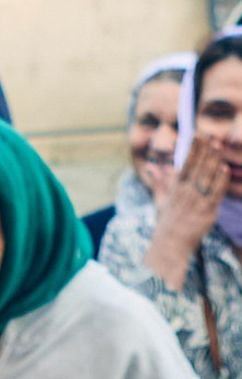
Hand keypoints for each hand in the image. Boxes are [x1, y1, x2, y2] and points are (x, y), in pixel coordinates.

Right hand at [148, 135, 231, 282]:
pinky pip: (215, 192)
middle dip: (205, 151)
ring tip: (219, 147)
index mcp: (174, 187)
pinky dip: (220, 180)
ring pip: (207, 177)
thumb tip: (153, 166)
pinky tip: (225, 169)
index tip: (198, 136)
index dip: (192, 149)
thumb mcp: (160, 198)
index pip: (184, 163)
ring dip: (214, 160)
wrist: (171, 242)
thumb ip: (160, 180)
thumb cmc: (167, 220)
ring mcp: (196, 200)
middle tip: (213, 136)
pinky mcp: (207, 211)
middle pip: (197, 167)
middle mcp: (185, 191)